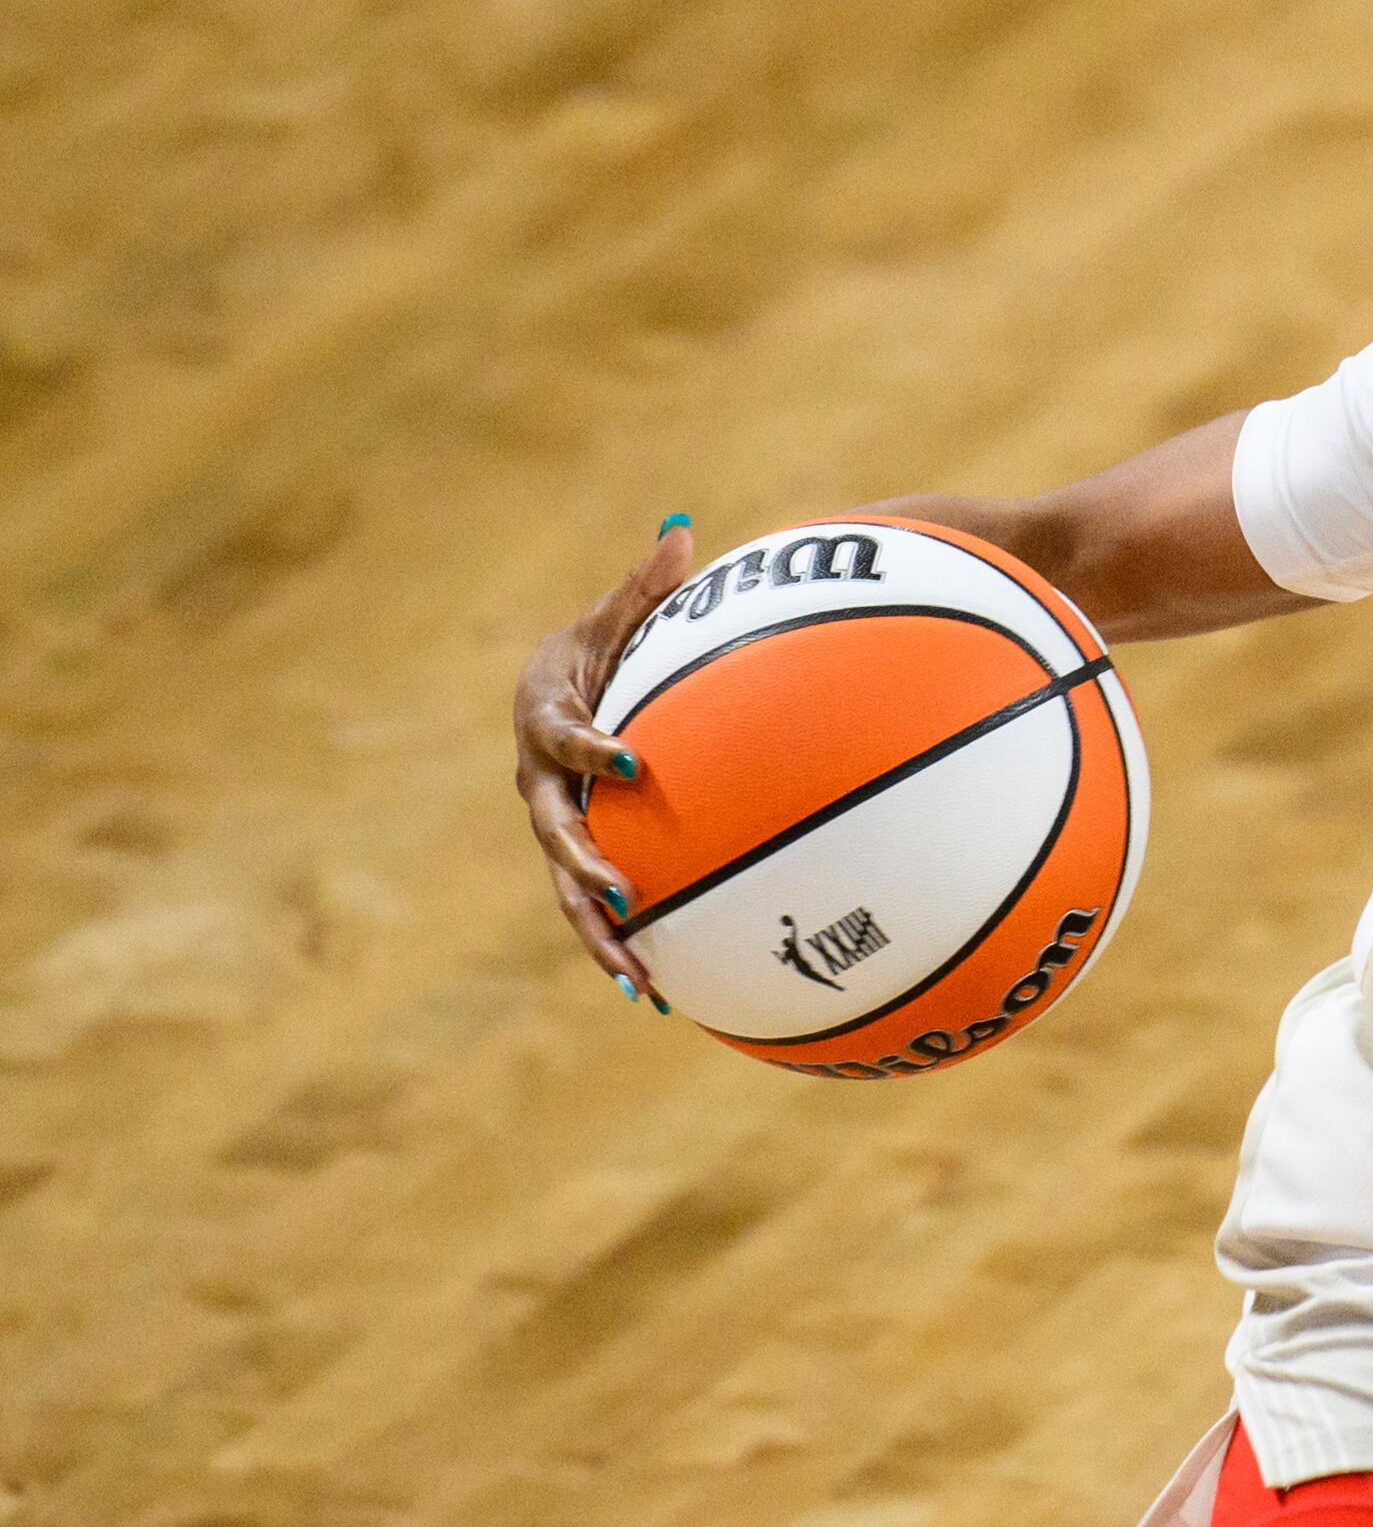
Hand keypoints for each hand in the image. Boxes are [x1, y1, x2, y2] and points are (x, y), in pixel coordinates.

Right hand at [513, 517, 696, 1004]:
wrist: (559, 687)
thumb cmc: (598, 645)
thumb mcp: (617, 615)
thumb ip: (646, 587)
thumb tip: (679, 534)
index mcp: (546, 716)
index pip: (564, 734)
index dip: (590, 747)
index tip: (629, 760)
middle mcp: (539, 780)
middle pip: (555, 831)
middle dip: (585, 866)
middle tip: (621, 894)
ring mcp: (556, 823)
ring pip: (567, 887)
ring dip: (600, 933)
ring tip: (640, 981)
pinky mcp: (579, 852)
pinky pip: (592, 904)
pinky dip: (621, 943)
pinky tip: (662, 992)